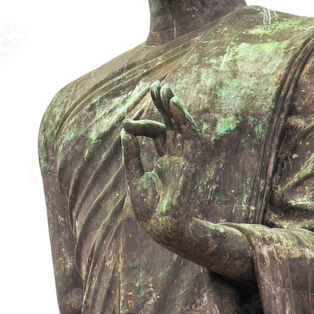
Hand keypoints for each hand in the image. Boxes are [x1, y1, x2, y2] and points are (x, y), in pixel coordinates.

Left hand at [122, 81, 202, 250]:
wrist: (162, 228)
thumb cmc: (149, 209)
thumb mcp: (134, 177)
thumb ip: (131, 154)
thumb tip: (124, 131)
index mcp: (166, 161)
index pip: (157, 132)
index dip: (142, 123)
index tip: (126, 122)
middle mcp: (177, 156)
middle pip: (172, 123)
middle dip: (164, 104)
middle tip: (155, 85)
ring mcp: (185, 158)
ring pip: (181, 125)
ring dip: (173, 107)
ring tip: (164, 89)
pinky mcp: (190, 161)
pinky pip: (189, 135)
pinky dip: (182, 118)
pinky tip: (174, 103)